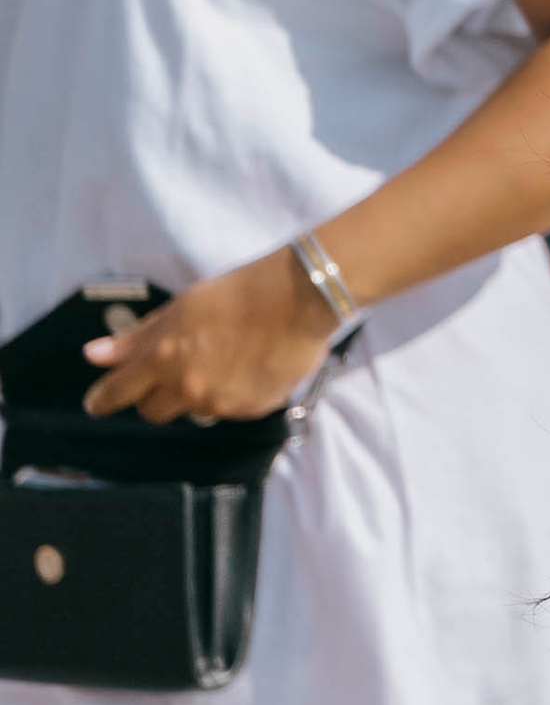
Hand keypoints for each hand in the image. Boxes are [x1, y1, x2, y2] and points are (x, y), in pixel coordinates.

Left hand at [83, 250, 337, 422]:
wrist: (300, 298)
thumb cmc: (240, 292)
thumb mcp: (180, 308)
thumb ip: (136, 337)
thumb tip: (94, 355)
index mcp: (164, 357)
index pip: (119, 392)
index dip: (102, 400)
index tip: (96, 404)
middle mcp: (188, 387)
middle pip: (153, 412)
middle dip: (156, 396)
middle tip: (172, 374)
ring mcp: (220, 403)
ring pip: (193, 411)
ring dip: (197, 393)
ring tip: (222, 360)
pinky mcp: (250, 410)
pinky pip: (228, 410)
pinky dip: (231, 393)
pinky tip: (247, 366)